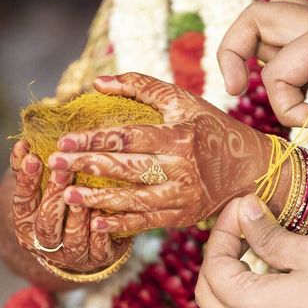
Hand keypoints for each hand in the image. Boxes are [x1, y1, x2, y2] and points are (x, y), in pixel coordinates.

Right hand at [10, 140, 128, 273]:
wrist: (80, 245)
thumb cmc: (57, 206)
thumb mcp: (40, 188)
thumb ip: (29, 168)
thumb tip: (22, 144)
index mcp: (26, 225)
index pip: (22, 203)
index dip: (27, 181)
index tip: (33, 157)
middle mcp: (46, 244)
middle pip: (47, 222)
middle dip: (54, 195)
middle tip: (62, 169)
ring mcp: (72, 255)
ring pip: (73, 238)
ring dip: (77, 215)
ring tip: (82, 193)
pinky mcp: (97, 260)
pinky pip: (99, 249)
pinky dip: (101, 232)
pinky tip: (103, 213)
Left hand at [46, 74, 274, 233]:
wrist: (251, 168)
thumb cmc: (213, 129)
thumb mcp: (182, 101)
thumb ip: (140, 86)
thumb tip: (98, 82)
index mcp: (180, 136)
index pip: (129, 138)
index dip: (95, 140)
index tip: (65, 140)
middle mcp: (183, 168)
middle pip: (127, 168)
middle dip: (87, 166)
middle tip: (55, 164)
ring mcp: (184, 196)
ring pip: (134, 199)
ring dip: (98, 199)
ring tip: (68, 195)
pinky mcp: (185, 216)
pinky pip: (148, 222)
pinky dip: (122, 224)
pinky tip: (97, 223)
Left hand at [196, 194, 307, 307]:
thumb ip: (269, 234)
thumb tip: (245, 211)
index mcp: (249, 306)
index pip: (215, 264)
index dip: (223, 230)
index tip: (241, 208)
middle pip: (207, 297)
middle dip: (217, 261)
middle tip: (242, 235)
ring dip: (217, 305)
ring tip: (241, 280)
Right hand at [217, 0, 307, 130]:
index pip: (278, 68)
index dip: (283, 103)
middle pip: (256, 19)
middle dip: (233, 52)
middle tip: (232, 89)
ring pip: (269, 28)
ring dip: (255, 56)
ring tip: (258, 89)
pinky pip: (290, 44)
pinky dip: (278, 65)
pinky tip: (292, 91)